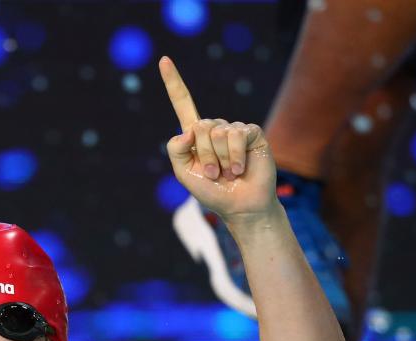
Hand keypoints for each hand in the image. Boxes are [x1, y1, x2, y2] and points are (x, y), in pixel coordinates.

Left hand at [160, 56, 276, 221]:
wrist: (239, 205)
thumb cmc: (212, 190)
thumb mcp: (184, 173)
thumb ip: (176, 150)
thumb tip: (188, 130)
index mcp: (195, 134)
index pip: (183, 103)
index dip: (173, 82)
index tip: (163, 60)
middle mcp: (214, 127)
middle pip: (199, 128)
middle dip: (203, 155)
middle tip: (213, 173)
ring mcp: (234, 127)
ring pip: (217, 133)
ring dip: (219, 159)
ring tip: (227, 172)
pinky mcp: (252, 132)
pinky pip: (237, 136)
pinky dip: (234, 156)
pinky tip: (239, 168)